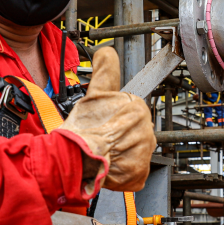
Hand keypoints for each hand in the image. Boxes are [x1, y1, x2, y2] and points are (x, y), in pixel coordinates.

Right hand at [58, 47, 156, 191]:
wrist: (77, 156)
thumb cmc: (84, 127)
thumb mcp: (93, 93)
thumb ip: (105, 71)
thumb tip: (107, 52)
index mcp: (137, 107)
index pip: (131, 113)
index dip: (115, 119)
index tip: (104, 124)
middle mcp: (146, 129)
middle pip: (135, 131)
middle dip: (120, 135)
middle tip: (102, 137)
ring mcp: (145, 152)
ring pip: (135, 150)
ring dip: (121, 152)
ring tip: (104, 151)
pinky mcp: (140, 172)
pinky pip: (134, 170)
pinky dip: (123, 170)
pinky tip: (110, 164)